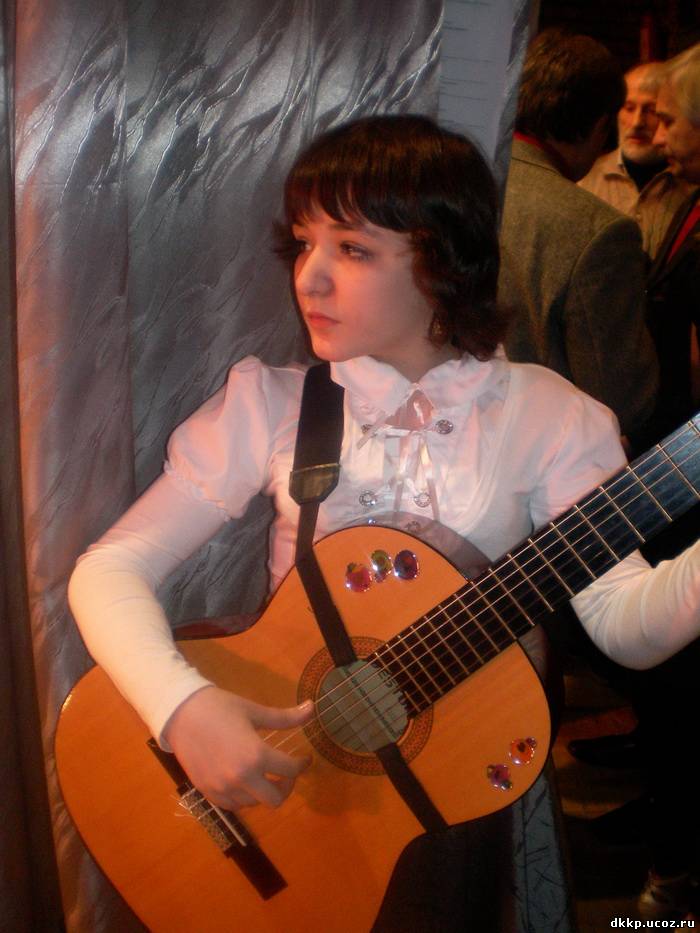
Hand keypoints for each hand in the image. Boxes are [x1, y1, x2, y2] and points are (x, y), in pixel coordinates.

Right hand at [163, 686, 313, 810]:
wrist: (180, 713)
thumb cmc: (220, 707)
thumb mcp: (255, 711)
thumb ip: (285, 718)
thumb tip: (312, 709)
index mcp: (256, 756)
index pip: (289, 770)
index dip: (302, 765)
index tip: (304, 759)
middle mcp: (240, 778)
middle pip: (275, 799)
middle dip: (286, 786)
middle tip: (286, 772)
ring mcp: (223, 789)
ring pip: (254, 804)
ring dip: (264, 791)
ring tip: (264, 774)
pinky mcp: (208, 793)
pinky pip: (234, 805)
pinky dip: (244, 797)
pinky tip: (245, 780)